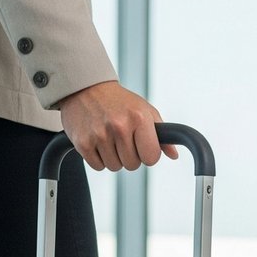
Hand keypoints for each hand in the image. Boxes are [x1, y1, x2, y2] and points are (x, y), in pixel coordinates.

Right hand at [57, 80, 180, 171]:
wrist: (86, 89)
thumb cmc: (119, 101)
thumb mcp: (145, 111)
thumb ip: (161, 134)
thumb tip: (173, 154)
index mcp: (139, 118)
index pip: (151, 158)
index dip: (148, 154)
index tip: (142, 146)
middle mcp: (119, 126)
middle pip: (132, 165)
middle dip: (130, 156)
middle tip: (123, 139)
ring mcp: (100, 135)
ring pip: (115, 167)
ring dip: (114, 158)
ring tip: (110, 139)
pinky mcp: (83, 143)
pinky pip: (98, 166)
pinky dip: (98, 159)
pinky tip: (98, 142)